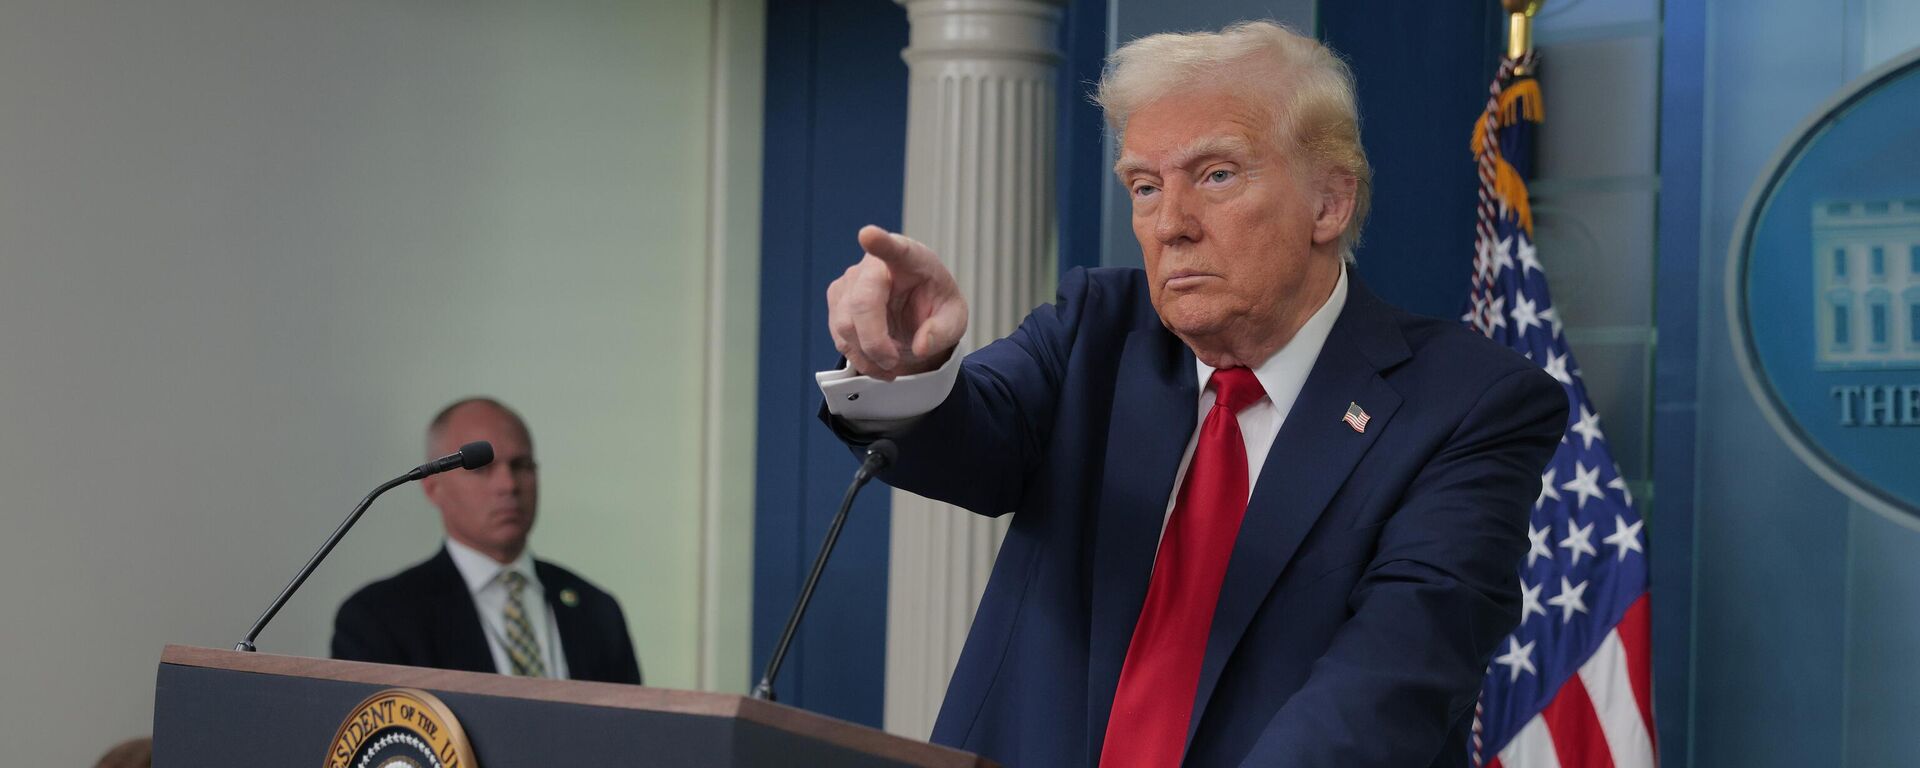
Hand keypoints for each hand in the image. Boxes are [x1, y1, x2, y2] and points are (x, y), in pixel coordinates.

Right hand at [826, 225, 967, 379]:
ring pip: (845, 324)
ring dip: (867, 354)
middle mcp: (874, 264)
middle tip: (893, 363)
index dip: (880, 242)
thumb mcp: (954, 320)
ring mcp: (850, 281)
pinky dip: (858, 357)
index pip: (894, 248)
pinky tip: (876, 362)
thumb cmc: (935, 306)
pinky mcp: (837, 300)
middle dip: (875, 341)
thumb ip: (942, 331)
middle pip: (862, 302)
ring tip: (890, 365)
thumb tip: (921, 346)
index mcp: (910, 258)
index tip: (868, 235)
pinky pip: (839, 336)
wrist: (917, 313)